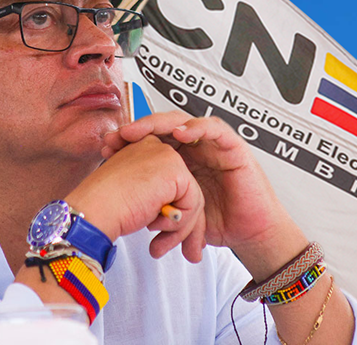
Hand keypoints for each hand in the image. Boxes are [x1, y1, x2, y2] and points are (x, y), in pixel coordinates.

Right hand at [65, 134, 207, 262]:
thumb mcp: (140, 203)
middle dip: (185, 227)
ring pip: (193, 200)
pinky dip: (179, 223)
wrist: (94, 210)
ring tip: (158, 245)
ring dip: (180, 230)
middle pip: (188, 192)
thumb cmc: (107, 210)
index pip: (175, 186)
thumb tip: (189, 228)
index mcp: (147, 153)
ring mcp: (168, 157)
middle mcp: (159, 149)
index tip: (163, 241)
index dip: (175, 216)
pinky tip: (155, 225)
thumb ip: (162, 205)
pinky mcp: (175, 170)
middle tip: (174, 251)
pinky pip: (193, 203)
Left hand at [102, 112, 307, 276]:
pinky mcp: (233, 147)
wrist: (250, 233)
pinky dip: (197, 127)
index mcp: (180, 162)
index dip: (129, 142)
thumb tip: (126, 223)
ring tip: (140, 131)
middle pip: (163, 128)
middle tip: (118, 136)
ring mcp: (213, 146)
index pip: (151, 142)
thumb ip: (157, 212)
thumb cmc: (219, 222)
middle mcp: (195, 149)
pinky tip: (180, 133)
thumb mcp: (179, 215)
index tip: (106, 148)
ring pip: (184, 122)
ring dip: (160, 124)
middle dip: (139, 129)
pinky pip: (214, 129)